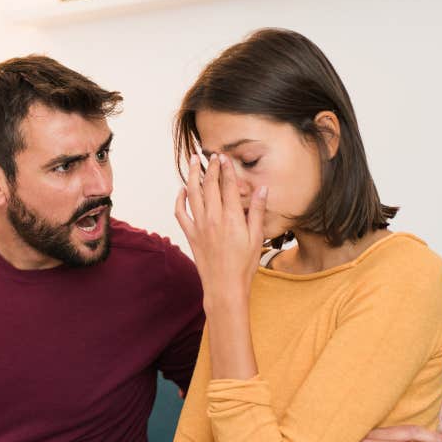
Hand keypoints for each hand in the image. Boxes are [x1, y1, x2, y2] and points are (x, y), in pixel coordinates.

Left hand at [175, 154, 266, 303]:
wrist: (224, 286)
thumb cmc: (244, 265)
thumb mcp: (256, 237)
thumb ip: (257, 211)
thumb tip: (262, 189)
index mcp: (231, 218)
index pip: (227, 185)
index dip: (226, 169)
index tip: (224, 156)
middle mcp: (213, 218)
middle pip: (209, 185)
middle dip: (210, 167)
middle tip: (211, 155)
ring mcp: (199, 226)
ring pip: (192, 194)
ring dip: (192, 175)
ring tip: (193, 161)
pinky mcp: (190, 235)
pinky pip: (180, 213)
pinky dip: (179, 199)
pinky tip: (182, 190)